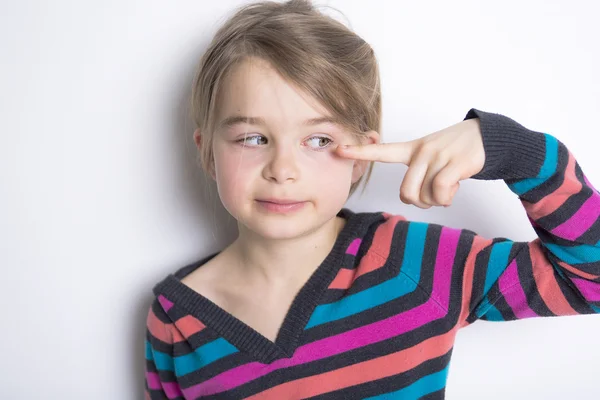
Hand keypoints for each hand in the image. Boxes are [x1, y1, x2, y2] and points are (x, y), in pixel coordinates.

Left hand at [336, 118, 484, 208]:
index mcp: (412, 149)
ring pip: (425, 195)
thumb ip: (417, 175)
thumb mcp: (431, 156)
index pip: (382, 151)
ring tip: (447, 189)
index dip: (360, 152)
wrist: (487, 136)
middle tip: (431, 197)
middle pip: (406, 192)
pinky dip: (447, 198)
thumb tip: (412, 199)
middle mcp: (422, 151)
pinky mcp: (455, 163)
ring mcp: (438, 156)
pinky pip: (441, 192)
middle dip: (418, 203)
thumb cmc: (454, 152)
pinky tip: (455, 188)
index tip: (338, 149)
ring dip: (437, 201)